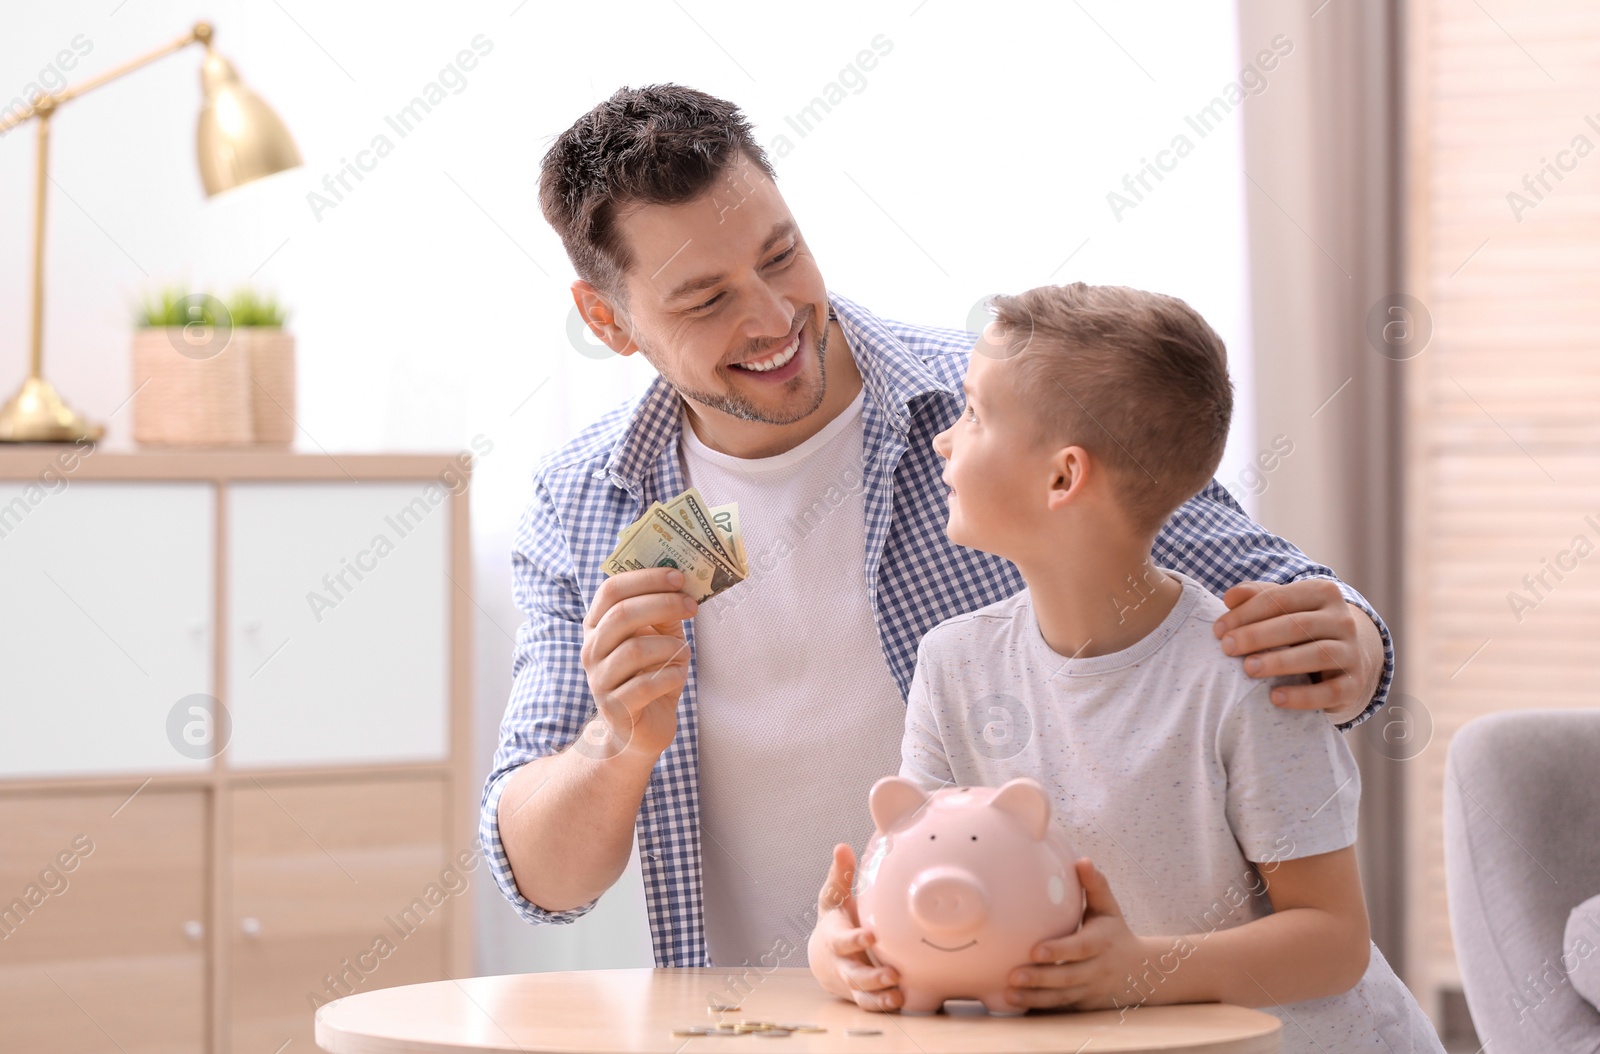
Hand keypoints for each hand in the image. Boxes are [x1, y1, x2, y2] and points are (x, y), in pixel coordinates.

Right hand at [578, 567, 695, 759]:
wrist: (638, 731)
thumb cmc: (649, 677)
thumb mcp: (659, 639)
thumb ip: (664, 613)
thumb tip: (681, 584)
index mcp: (596, 626)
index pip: (610, 590)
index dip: (645, 579)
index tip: (678, 577)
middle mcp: (591, 650)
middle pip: (621, 614)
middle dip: (663, 604)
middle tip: (692, 606)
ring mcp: (599, 680)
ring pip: (634, 649)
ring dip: (669, 646)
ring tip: (683, 651)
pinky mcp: (614, 708)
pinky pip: (645, 685)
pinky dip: (670, 675)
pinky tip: (678, 675)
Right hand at [808, 843, 902, 1011]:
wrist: (822, 957)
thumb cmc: (834, 920)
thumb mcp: (833, 897)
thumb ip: (840, 874)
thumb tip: (842, 846)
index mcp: (834, 938)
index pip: (842, 941)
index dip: (854, 940)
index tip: (870, 935)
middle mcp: (842, 964)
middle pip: (853, 974)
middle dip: (872, 976)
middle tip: (893, 973)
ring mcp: (851, 982)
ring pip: (862, 994)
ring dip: (879, 995)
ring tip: (898, 992)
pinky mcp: (861, 994)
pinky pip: (870, 1004)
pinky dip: (882, 1005)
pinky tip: (900, 1001)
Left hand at [1006, 859, 1153, 1011]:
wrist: (1141, 972)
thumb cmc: (1115, 933)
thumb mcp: (1109, 908)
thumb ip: (1095, 885)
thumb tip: (1082, 860)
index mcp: (1101, 942)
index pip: (1080, 948)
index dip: (1060, 951)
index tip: (1036, 950)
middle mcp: (1096, 969)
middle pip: (1068, 977)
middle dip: (1040, 978)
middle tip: (1013, 975)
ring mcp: (1090, 990)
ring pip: (1062, 997)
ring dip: (1035, 997)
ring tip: (1009, 993)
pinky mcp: (1083, 1005)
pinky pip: (1061, 1009)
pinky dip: (1040, 1007)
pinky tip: (1017, 1004)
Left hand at [1213, 580, 1381, 723]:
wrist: (1344, 659)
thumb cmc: (1300, 629)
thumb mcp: (1282, 607)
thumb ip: (1256, 596)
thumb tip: (1230, 597)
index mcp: (1322, 593)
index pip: (1279, 598)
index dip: (1246, 613)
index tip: (1218, 630)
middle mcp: (1342, 620)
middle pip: (1297, 625)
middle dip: (1257, 636)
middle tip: (1227, 648)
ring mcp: (1351, 652)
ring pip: (1319, 654)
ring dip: (1280, 662)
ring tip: (1248, 669)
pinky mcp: (1354, 684)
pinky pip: (1331, 691)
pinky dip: (1303, 696)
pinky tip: (1275, 698)